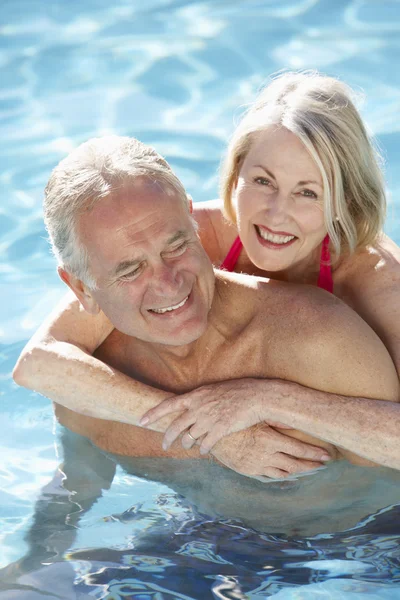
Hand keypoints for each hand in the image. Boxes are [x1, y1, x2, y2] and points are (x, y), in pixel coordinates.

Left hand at [140, 379, 293, 454]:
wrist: (255, 397)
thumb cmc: (235, 391)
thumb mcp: (212, 390)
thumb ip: (198, 400)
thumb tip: (188, 408)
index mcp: (195, 396)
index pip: (168, 405)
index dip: (153, 414)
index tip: (141, 421)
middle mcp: (198, 408)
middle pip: (175, 427)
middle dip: (167, 438)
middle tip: (164, 445)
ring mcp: (208, 419)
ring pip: (190, 437)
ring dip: (187, 443)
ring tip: (187, 445)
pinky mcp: (220, 430)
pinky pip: (205, 444)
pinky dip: (203, 448)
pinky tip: (204, 449)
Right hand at [211, 425, 328, 478]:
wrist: (211, 435)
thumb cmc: (235, 421)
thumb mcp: (256, 416)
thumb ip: (276, 419)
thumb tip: (294, 419)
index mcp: (269, 440)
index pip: (298, 449)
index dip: (314, 453)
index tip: (327, 455)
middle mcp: (266, 455)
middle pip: (295, 464)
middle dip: (311, 465)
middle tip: (324, 464)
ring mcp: (257, 465)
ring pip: (284, 472)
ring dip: (299, 472)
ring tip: (310, 470)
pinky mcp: (250, 471)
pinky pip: (270, 476)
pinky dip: (283, 476)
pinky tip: (289, 474)